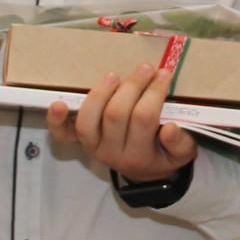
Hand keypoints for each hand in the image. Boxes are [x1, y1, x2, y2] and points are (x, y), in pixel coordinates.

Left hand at [49, 68, 197, 181]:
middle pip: (116, 115)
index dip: (154, 92)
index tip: (165, 73)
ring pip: (88, 120)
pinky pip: (63, 134)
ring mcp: (93, 147)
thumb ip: (180, 143)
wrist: (146, 171)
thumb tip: (170, 128)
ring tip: (115, 75)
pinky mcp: (80, 142)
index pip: (145, 119)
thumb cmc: (165, 154)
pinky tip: (57, 104)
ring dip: (99, 94)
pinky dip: (56, 120)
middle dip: (132, 86)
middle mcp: (113, 154)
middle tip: (146, 68)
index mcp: (140, 156)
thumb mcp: (182, 154)